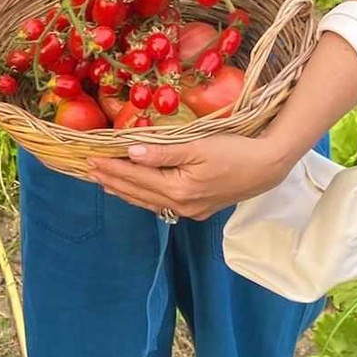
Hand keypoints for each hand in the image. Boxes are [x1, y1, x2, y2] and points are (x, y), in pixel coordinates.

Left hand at [88, 133, 289, 220]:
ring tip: (104, 182)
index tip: (90, 157)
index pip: (135, 178)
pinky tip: (135, 193)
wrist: (267, 167)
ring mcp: (190, 210)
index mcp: (178, 189)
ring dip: (124, 191)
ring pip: (148, 202)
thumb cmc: (234, 151)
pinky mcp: (199, 208)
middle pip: (138, 192)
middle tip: (88, 169)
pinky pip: (162, 205)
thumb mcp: (198, 146)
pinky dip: (143, 197)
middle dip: (112, 180)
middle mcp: (181, 205)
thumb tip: (130, 152)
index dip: (111, 167)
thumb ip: (162, 151)